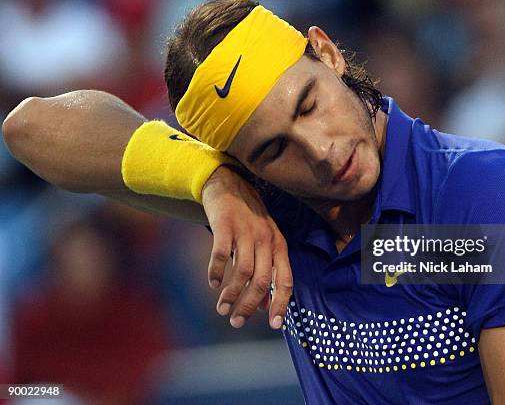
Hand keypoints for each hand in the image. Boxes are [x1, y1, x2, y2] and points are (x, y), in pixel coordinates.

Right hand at [202, 166, 292, 329]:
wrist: (229, 183)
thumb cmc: (248, 218)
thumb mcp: (265, 242)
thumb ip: (267, 270)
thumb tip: (265, 305)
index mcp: (279, 245)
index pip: (285, 280)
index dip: (281, 304)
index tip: (274, 325)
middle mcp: (266, 239)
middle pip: (262, 280)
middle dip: (250, 305)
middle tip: (237, 322)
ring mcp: (246, 231)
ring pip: (242, 271)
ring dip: (232, 294)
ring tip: (222, 308)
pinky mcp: (225, 224)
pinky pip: (221, 253)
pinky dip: (216, 271)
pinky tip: (213, 283)